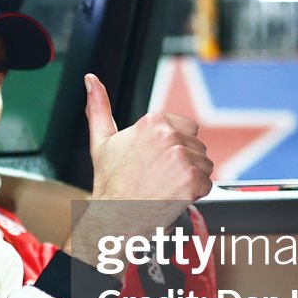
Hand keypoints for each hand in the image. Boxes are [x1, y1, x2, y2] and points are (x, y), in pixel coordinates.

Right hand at [84, 74, 214, 203]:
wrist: (115, 217)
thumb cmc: (110, 183)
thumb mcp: (101, 141)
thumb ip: (99, 106)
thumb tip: (91, 79)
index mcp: (153, 122)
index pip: (187, 128)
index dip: (175, 147)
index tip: (157, 162)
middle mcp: (170, 136)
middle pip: (197, 146)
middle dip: (184, 162)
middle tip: (159, 177)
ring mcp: (182, 158)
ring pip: (204, 164)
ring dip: (191, 177)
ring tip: (166, 186)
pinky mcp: (193, 180)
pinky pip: (207, 183)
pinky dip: (195, 193)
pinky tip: (173, 196)